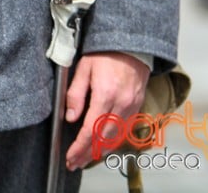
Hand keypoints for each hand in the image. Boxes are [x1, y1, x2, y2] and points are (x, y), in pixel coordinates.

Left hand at [63, 52, 149, 170]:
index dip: (79, 147)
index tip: (70, 157)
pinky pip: (125, 130)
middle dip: (87, 154)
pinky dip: (113, 141)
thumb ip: (76, 93)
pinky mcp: (137, 106)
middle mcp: (121, 104)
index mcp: (105, 94)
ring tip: (85, 158)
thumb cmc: (106, 52)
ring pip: (115, 138)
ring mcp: (131, 106)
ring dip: (100, 151)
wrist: (131, 44)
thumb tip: (71, 117)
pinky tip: (103, 145)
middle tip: (74, 163)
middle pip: (103, 139)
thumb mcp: (84, 67)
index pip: (90, 130)